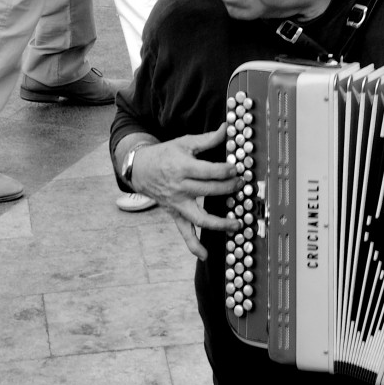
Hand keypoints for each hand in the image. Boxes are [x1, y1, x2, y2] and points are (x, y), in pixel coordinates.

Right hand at [131, 124, 242, 260]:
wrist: (141, 168)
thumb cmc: (165, 154)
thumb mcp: (185, 142)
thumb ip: (208, 139)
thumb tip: (228, 129)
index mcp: (183, 167)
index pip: (209, 172)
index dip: (226, 171)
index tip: (238, 169)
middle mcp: (181, 187)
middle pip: (209, 191)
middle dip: (228, 189)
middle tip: (242, 186)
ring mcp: (178, 203)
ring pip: (200, 217)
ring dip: (220, 223)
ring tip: (237, 224)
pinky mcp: (175, 213)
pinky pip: (184, 232)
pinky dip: (193, 245)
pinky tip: (205, 255)